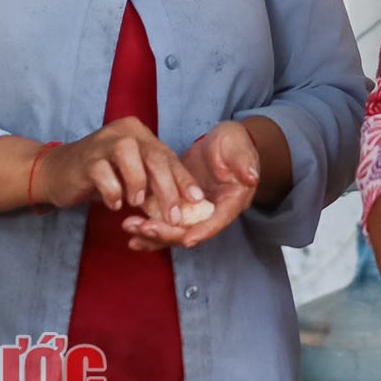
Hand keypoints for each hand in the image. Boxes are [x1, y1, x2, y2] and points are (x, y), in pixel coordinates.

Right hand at [36, 117, 202, 219]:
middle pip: (153, 155)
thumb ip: (154, 182)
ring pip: (128, 155)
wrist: (57, 172)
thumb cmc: (103, 175)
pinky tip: (114, 204)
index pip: (168, 156)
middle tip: (173, 214)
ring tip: (136, 203)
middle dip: (167, 188)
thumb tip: (186, 204)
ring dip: (136, 183)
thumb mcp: (133, 175)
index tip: (197, 200)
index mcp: (140, 134)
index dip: (184, 179)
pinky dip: (112, 192)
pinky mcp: (84, 159)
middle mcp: (124, 132)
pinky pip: (102, 173)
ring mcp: (102, 143)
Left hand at [123, 120, 258, 250]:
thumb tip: (251, 177)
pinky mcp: (181, 208)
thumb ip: (244, 162)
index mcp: (231, 202)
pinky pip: (165, 223)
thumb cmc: (233, 142)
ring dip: (152, 234)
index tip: (185, 239)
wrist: (221, 141)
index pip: (217, 222)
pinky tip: (130, 231)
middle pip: (190, 232)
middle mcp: (213, 213)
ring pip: (175, 232)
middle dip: (167, 233)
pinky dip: (149, 230)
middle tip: (143, 227)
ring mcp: (195, 213)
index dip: (202, 232)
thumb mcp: (238, 147)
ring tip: (129, 227)